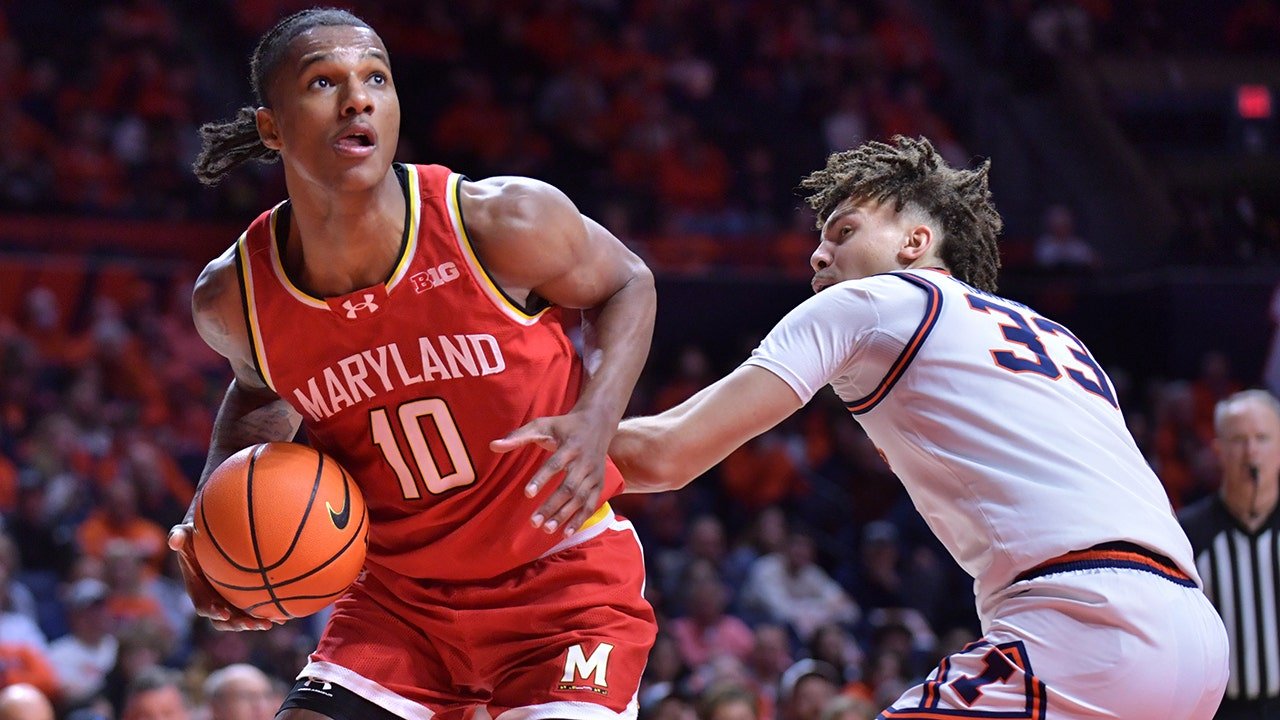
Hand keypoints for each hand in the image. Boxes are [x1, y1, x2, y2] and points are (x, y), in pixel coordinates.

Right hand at [167, 524, 276, 630]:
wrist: (212, 535)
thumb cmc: (197, 533)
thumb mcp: (185, 532)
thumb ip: (178, 536)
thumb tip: (174, 540)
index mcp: (198, 589)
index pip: (203, 606)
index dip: (212, 611)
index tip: (224, 613)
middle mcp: (213, 598)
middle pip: (224, 618)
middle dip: (237, 623)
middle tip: (251, 624)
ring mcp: (229, 598)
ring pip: (241, 617)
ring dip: (254, 623)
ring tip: (269, 624)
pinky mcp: (243, 595)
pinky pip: (256, 607)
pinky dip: (268, 613)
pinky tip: (284, 616)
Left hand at [490, 412, 608, 535]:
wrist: (599, 422)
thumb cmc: (565, 425)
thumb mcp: (543, 424)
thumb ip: (518, 436)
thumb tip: (493, 446)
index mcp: (571, 446)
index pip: (555, 464)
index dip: (542, 479)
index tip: (527, 494)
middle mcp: (585, 462)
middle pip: (569, 487)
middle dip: (552, 505)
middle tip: (534, 522)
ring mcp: (594, 474)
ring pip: (580, 498)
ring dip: (564, 515)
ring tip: (546, 529)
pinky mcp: (599, 483)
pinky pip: (591, 504)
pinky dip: (580, 519)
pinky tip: (566, 532)